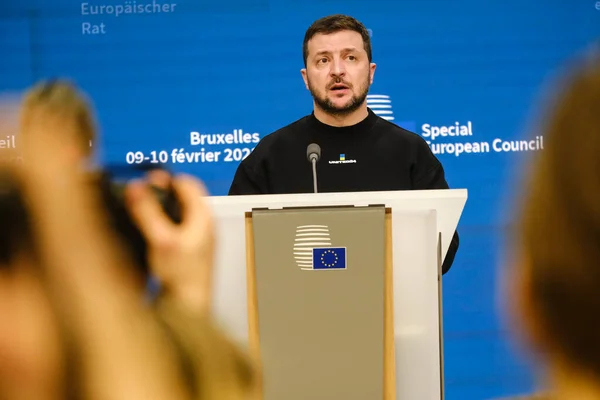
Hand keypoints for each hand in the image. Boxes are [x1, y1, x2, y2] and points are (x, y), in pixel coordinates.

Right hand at [125, 169, 215, 314]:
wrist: (188, 307)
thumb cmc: (182, 277)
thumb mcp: (161, 239)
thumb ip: (148, 212)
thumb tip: (135, 187)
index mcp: (204, 217)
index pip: (188, 184)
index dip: (166, 179)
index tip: (146, 180)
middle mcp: (204, 225)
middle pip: (182, 197)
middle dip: (161, 193)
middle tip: (140, 193)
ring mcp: (198, 239)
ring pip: (178, 213)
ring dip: (160, 208)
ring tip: (140, 208)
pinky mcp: (189, 251)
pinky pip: (175, 227)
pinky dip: (162, 223)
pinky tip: (148, 231)